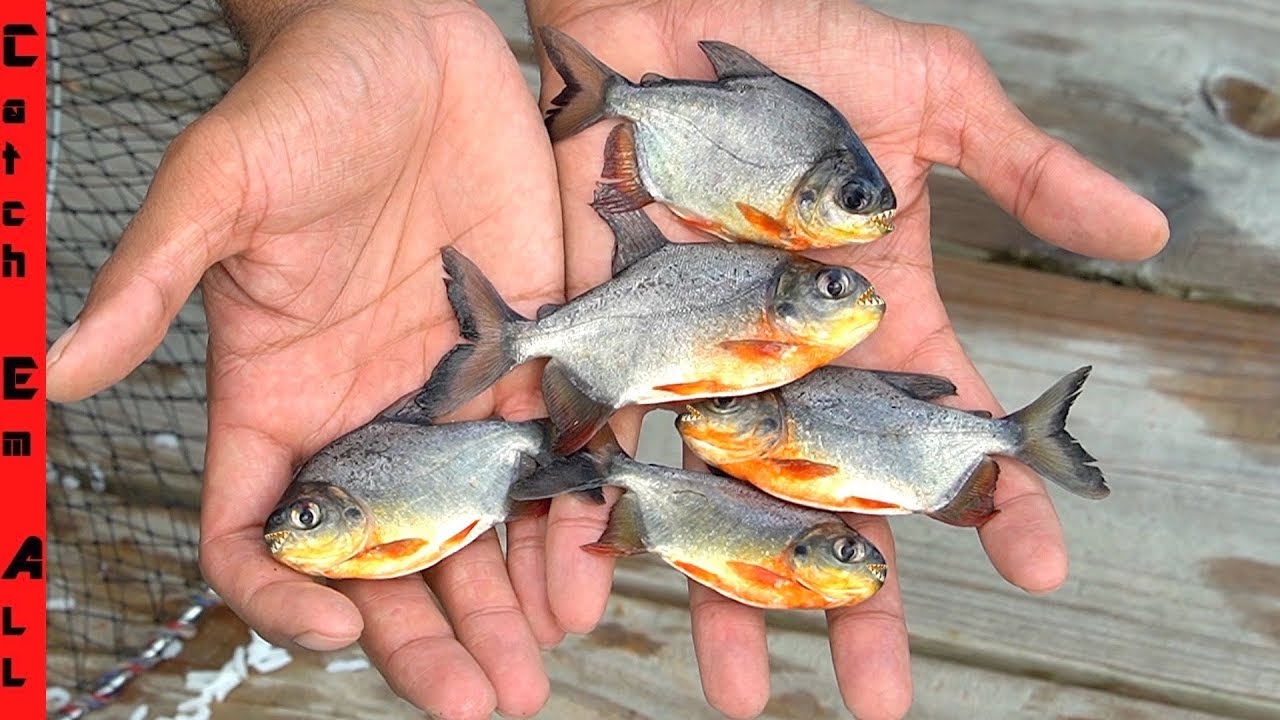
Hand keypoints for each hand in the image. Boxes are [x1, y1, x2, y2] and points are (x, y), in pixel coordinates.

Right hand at [45, 2, 565, 716]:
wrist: (408, 42)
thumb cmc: (301, 101)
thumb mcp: (219, 183)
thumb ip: (154, 278)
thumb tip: (59, 370)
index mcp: (277, 393)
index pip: (263, 527)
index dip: (284, 589)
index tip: (333, 627)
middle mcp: (364, 409)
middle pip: (387, 552)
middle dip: (426, 632)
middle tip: (477, 699)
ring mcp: (450, 388)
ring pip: (474, 524)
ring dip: (505, 599)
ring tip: (535, 665)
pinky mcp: (526, 351)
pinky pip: (547, 453)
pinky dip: (567, 514)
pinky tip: (590, 568)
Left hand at [525, 1, 1168, 717]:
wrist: (662, 13)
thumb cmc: (796, 42)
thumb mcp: (927, 96)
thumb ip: (1023, 169)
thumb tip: (1148, 228)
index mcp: (870, 317)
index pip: (941, 429)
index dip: (990, 499)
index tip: (1037, 570)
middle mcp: (787, 359)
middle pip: (827, 498)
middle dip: (851, 595)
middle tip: (875, 696)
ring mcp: (700, 361)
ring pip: (719, 498)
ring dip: (728, 594)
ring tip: (740, 691)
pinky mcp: (613, 344)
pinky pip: (607, 447)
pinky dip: (598, 522)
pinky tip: (597, 597)